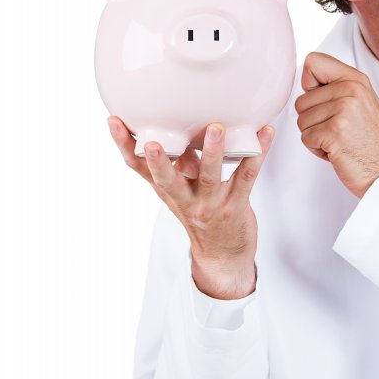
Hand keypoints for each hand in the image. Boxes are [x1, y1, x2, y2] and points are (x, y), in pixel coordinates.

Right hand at [107, 116, 274, 298]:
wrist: (223, 256)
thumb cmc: (202, 214)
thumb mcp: (182, 191)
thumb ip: (180, 163)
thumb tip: (179, 128)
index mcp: (167, 191)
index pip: (138, 169)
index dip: (124, 146)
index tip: (114, 121)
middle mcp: (184, 199)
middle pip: (166, 181)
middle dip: (158, 161)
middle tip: (152, 142)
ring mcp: (210, 205)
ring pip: (210, 177)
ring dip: (213, 152)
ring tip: (216, 128)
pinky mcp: (236, 206)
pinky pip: (247, 176)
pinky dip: (258, 153)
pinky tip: (265, 133)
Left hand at [295, 52, 378, 198]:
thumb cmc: (368, 139)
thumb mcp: (360, 101)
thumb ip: (337, 86)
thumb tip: (308, 78)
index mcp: (355, 79)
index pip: (313, 62)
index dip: (310, 85)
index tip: (323, 100)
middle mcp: (351, 90)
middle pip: (301, 99)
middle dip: (313, 119)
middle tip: (336, 128)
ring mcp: (344, 110)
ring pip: (301, 120)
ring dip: (315, 135)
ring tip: (338, 138)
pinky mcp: (334, 131)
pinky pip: (306, 137)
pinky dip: (317, 148)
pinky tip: (336, 149)